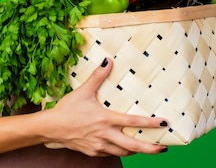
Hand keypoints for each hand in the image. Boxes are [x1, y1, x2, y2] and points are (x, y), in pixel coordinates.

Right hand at [42, 58, 169, 156]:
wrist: (51, 127)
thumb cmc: (67, 109)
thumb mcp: (83, 90)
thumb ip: (97, 76)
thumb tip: (108, 60)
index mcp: (106, 119)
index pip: (134, 122)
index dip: (151, 123)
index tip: (165, 123)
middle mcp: (105, 135)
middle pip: (134, 146)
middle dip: (151, 149)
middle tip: (163, 148)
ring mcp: (100, 146)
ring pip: (123, 153)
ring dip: (135, 151)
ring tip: (145, 147)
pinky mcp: (93, 152)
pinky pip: (110, 154)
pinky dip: (118, 151)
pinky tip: (120, 146)